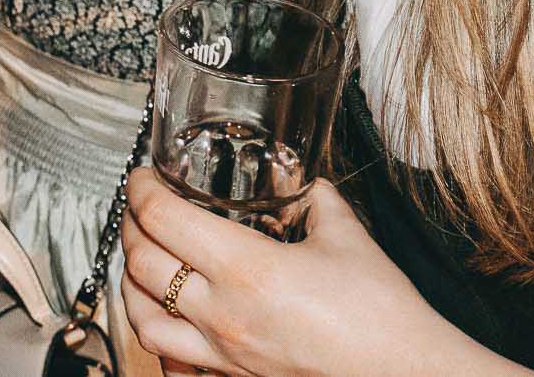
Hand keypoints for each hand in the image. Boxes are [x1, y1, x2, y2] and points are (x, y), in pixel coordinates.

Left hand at [118, 169, 483, 376]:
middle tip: (139, 207)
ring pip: (143, 318)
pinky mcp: (233, 375)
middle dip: (131, 226)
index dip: (142, 190)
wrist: (402, 372)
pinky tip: (165, 314)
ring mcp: (223, 352)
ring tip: (139, 258)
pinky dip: (156, 330)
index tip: (143, 177)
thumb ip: (314, 199)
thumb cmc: (380, 315)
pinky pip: (172, 356)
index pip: (163, 219)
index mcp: (246, 268)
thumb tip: (301, 182)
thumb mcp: (345, 234)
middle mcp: (223, 313)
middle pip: (142, 263)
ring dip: (131, 281)